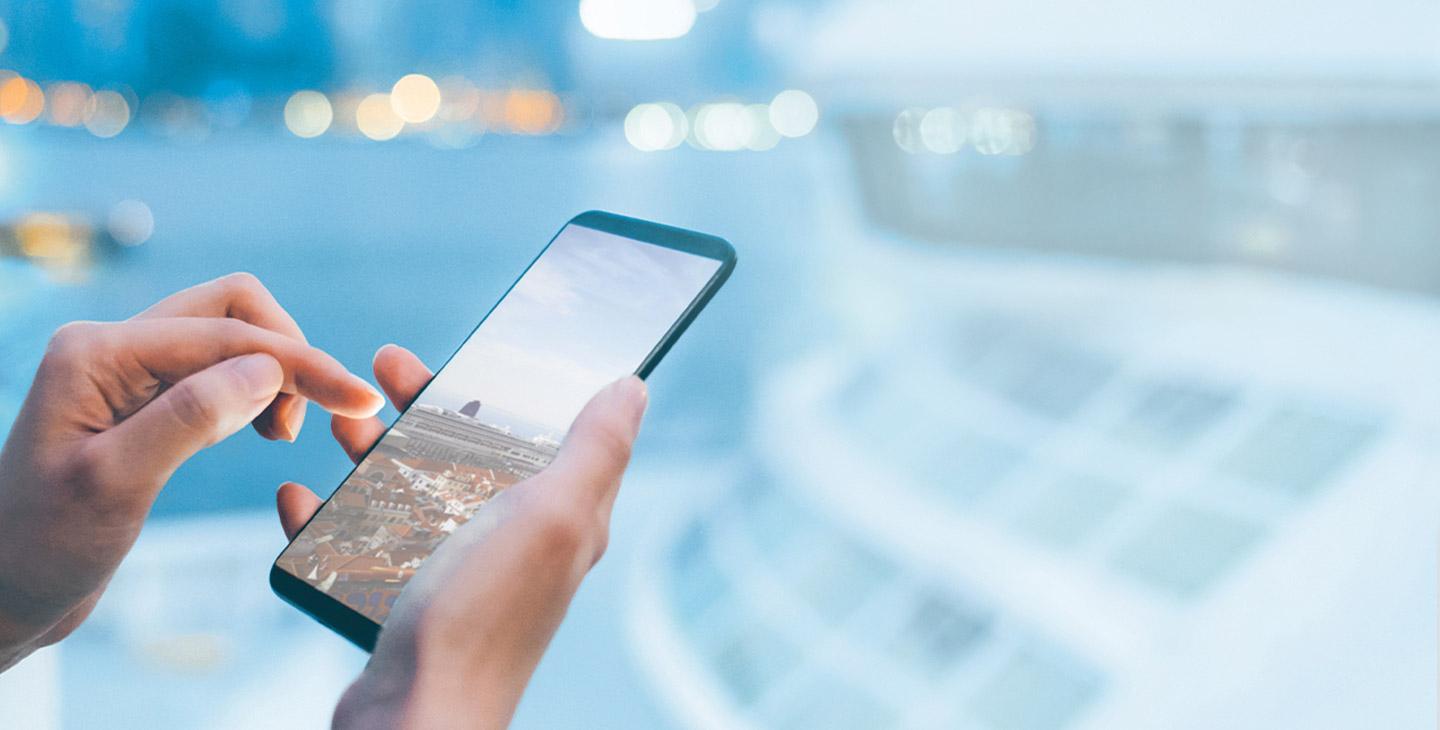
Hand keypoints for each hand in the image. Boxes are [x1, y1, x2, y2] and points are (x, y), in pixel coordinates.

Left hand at [0, 273, 382, 671]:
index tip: (361, 399)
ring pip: (228, 335)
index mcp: (97, 352)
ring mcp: (127, 372)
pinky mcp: (143, 402)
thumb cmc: (43, 547)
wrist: (2, 593)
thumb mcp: (116, 485)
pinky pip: (216, 371)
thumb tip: (269, 369)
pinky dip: (255, 390)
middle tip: (324, 413)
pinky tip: (263, 431)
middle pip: (231, 308)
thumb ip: (190, 418)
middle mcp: (111, 346)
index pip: (225, 334)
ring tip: (284, 433)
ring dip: (275, 370)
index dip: (301, 363)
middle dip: (289, 351)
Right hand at [275, 348, 646, 729]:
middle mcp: (515, 544)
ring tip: (337, 425)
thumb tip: (633, 388)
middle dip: (427, 405)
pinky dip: (331, 519)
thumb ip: (595, 450)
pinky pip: (365, 546)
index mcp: (560, 517)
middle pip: (473, 452)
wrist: (413, 720)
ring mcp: (458, 575)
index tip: (469, 347)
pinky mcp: (406, 606)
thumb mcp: (554, 516)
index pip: (548, 432)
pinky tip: (300, 496)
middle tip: (382, 368)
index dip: (513, 383)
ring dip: (375, 451)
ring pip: (415, 492)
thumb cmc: (483, 617)